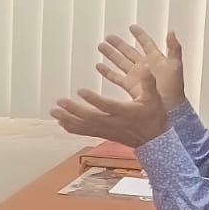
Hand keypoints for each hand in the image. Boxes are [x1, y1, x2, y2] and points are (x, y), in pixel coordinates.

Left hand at [50, 72, 171, 148]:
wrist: (154, 140)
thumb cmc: (154, 117)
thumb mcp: (154, 99)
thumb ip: (148, 84)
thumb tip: (146, 68)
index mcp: (125, 112)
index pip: (106, 106)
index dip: (93, 100)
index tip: (81, 91)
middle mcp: (113, 123)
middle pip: (90, 117)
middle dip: (74, 110)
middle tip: (59, 102)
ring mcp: (107, 130)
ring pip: (84, 126)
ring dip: (68, 119)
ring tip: (53, 112)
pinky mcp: (103, 134)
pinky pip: (85, 131)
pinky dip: (72, 127)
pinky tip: (60, 123)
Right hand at [97, 26, 185, 109]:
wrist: (169, 107)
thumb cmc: (175, 88)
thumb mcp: (176, 65)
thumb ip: (174, 48)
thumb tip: (171, 32)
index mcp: (156, 59)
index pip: (146, 43)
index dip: (139, 35)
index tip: (132, 27)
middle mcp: (144, 65)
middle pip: (129, 51)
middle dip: (119, 43)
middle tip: (109, 37)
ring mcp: (136, 76)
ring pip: (120, 61)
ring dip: (111, 54)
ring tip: (101, 46)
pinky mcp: (130, 86)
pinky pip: (116, 77)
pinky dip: (107, 72)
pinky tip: (99, 67)